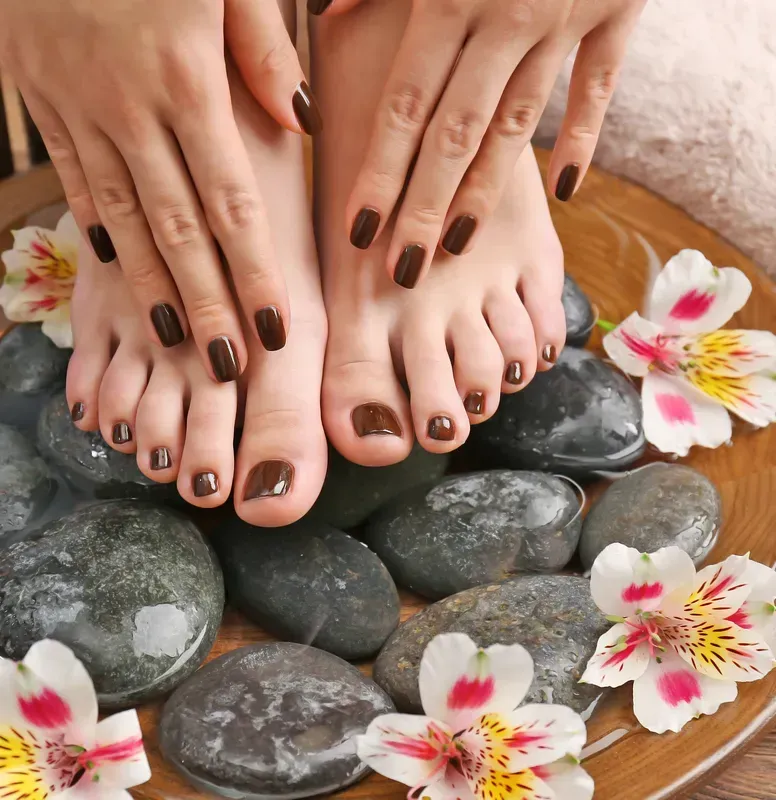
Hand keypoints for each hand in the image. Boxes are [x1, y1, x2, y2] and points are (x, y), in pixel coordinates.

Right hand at [0, 0, 320, 379]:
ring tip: (176, 343)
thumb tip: (302, 121)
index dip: (255, 273)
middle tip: (231, 366)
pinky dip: (98, 230)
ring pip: (121, 217)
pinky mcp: (38, 94)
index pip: (233, 202)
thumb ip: (264, 48)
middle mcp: (129, 104)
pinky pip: (74, 177)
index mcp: (185, 76)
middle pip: (178, 228)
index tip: (275, 327)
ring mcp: (76, 103)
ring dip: (151, 287)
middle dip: (208, 303)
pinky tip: (120, 272)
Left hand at [312, 0, 644, 287]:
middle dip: (426, 208)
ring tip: (458, 247)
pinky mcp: (619, 11)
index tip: (358, 232)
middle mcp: (505, 19)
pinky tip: (564, 194)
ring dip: (487, 193)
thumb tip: (324, 14)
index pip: (405, 106)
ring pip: (519, 127)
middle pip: (457, 135)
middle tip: (402, 271)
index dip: (380, 173)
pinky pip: (600, 88)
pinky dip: (583, 140)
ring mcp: (566, 20)